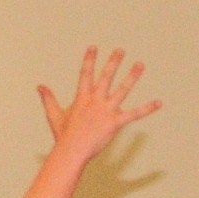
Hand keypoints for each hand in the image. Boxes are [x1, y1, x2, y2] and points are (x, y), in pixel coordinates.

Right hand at [36, 48, 160, 161]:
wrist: (72, 150)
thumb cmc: (63, 135)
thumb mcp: (54, 114)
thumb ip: (48, 98)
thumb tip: (40, 86)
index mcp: (82, 97)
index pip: (86, 74)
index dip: (89, 60)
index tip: (93, 47)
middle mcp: (95, 100)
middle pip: (106, 76)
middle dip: (113, 62)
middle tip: (120, 50)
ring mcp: (106, 110)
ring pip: (122, 89)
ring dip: (132, 76)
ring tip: (140, 64)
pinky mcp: (115, 122)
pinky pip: (134, 114)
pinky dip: (147, 109)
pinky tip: (158, 103)